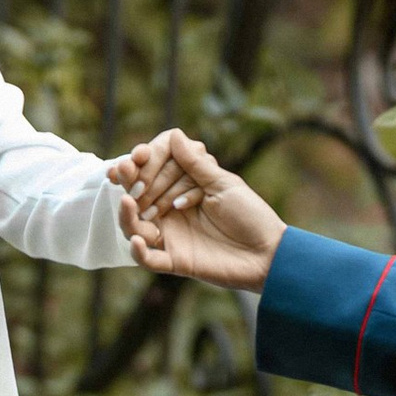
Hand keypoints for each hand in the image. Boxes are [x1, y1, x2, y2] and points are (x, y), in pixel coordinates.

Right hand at [110, 127, 284, 287]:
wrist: (268, 253)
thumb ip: (196, 164)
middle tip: (129, 177)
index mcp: (183, 187)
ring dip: (127, 215)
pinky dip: (139, 252)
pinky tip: (138, 240)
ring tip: (128, 202)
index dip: (142, 163)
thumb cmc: (250, 215)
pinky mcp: (175, 261)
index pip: (153, 171)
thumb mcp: (223, 184)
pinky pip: (149, 259)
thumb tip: (175, 135)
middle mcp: (172, 211)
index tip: (138, 156)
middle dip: (131, 185)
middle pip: (138, 197)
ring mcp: (171, 236)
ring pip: (136, 227)